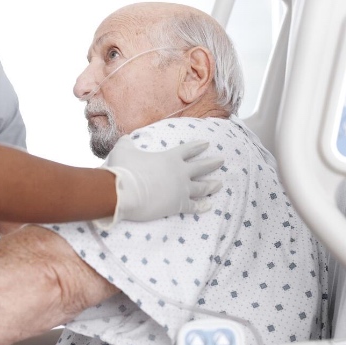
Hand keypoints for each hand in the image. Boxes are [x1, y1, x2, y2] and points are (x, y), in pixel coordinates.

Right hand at [100, 138, 222, 225]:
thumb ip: (127, 143)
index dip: (198, 146)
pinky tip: (209, 206)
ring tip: (220, 184)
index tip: (207, 144)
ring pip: (202, 187)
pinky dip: (202, 206)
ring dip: (211, 185)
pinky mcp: (178, 205)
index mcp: (170, 158)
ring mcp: (182, 190)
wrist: (125, 192)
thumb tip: (126, 138)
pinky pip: (193, 206)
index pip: (188, 149)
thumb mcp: (124, 151)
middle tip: (222, 161)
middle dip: (212, 163)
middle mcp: (181, 172)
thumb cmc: (124, 170)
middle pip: (201, 167)